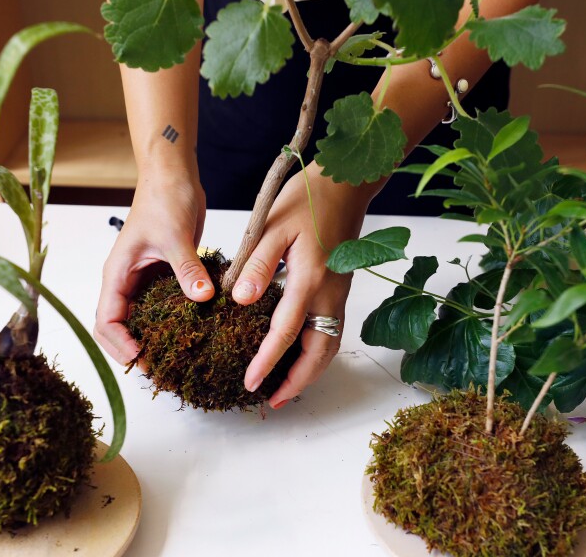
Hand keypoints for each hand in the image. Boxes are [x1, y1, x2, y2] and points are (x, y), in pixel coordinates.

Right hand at [95, 167, 213, 363]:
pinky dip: (175, 321)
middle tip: (161, 369)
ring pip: (143, 319)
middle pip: (121, 327)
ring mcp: (147, 280)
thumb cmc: (163, 198)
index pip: (107, 320)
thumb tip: (201, 296)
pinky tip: (194, 333)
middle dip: (135, 350)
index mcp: (118, 273)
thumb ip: (187, 268)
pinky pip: (165, 305)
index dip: (120, 344)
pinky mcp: (166, 275)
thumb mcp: (175, 235)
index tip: (142, 357)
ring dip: (155, 338)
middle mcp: (128, 281)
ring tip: (176, 359)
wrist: (175, 176)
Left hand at [231, 164, 369, 408]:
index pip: (285, 333)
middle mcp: (329, 294)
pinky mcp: (340, 288)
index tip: (250, 383)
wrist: (345, 185)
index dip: (266, 362)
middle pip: (319, 352)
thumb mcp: (272, 226)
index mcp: (309, 280)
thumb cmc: (306, 199)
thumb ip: (256, 265)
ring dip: (311, 370)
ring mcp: (339, 293)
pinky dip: (318, 352)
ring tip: (287, 387)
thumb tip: (240, 300)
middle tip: (273, 400)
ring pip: (330, 345)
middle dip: (298, 381)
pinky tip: (300, 354)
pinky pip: (332, 330)